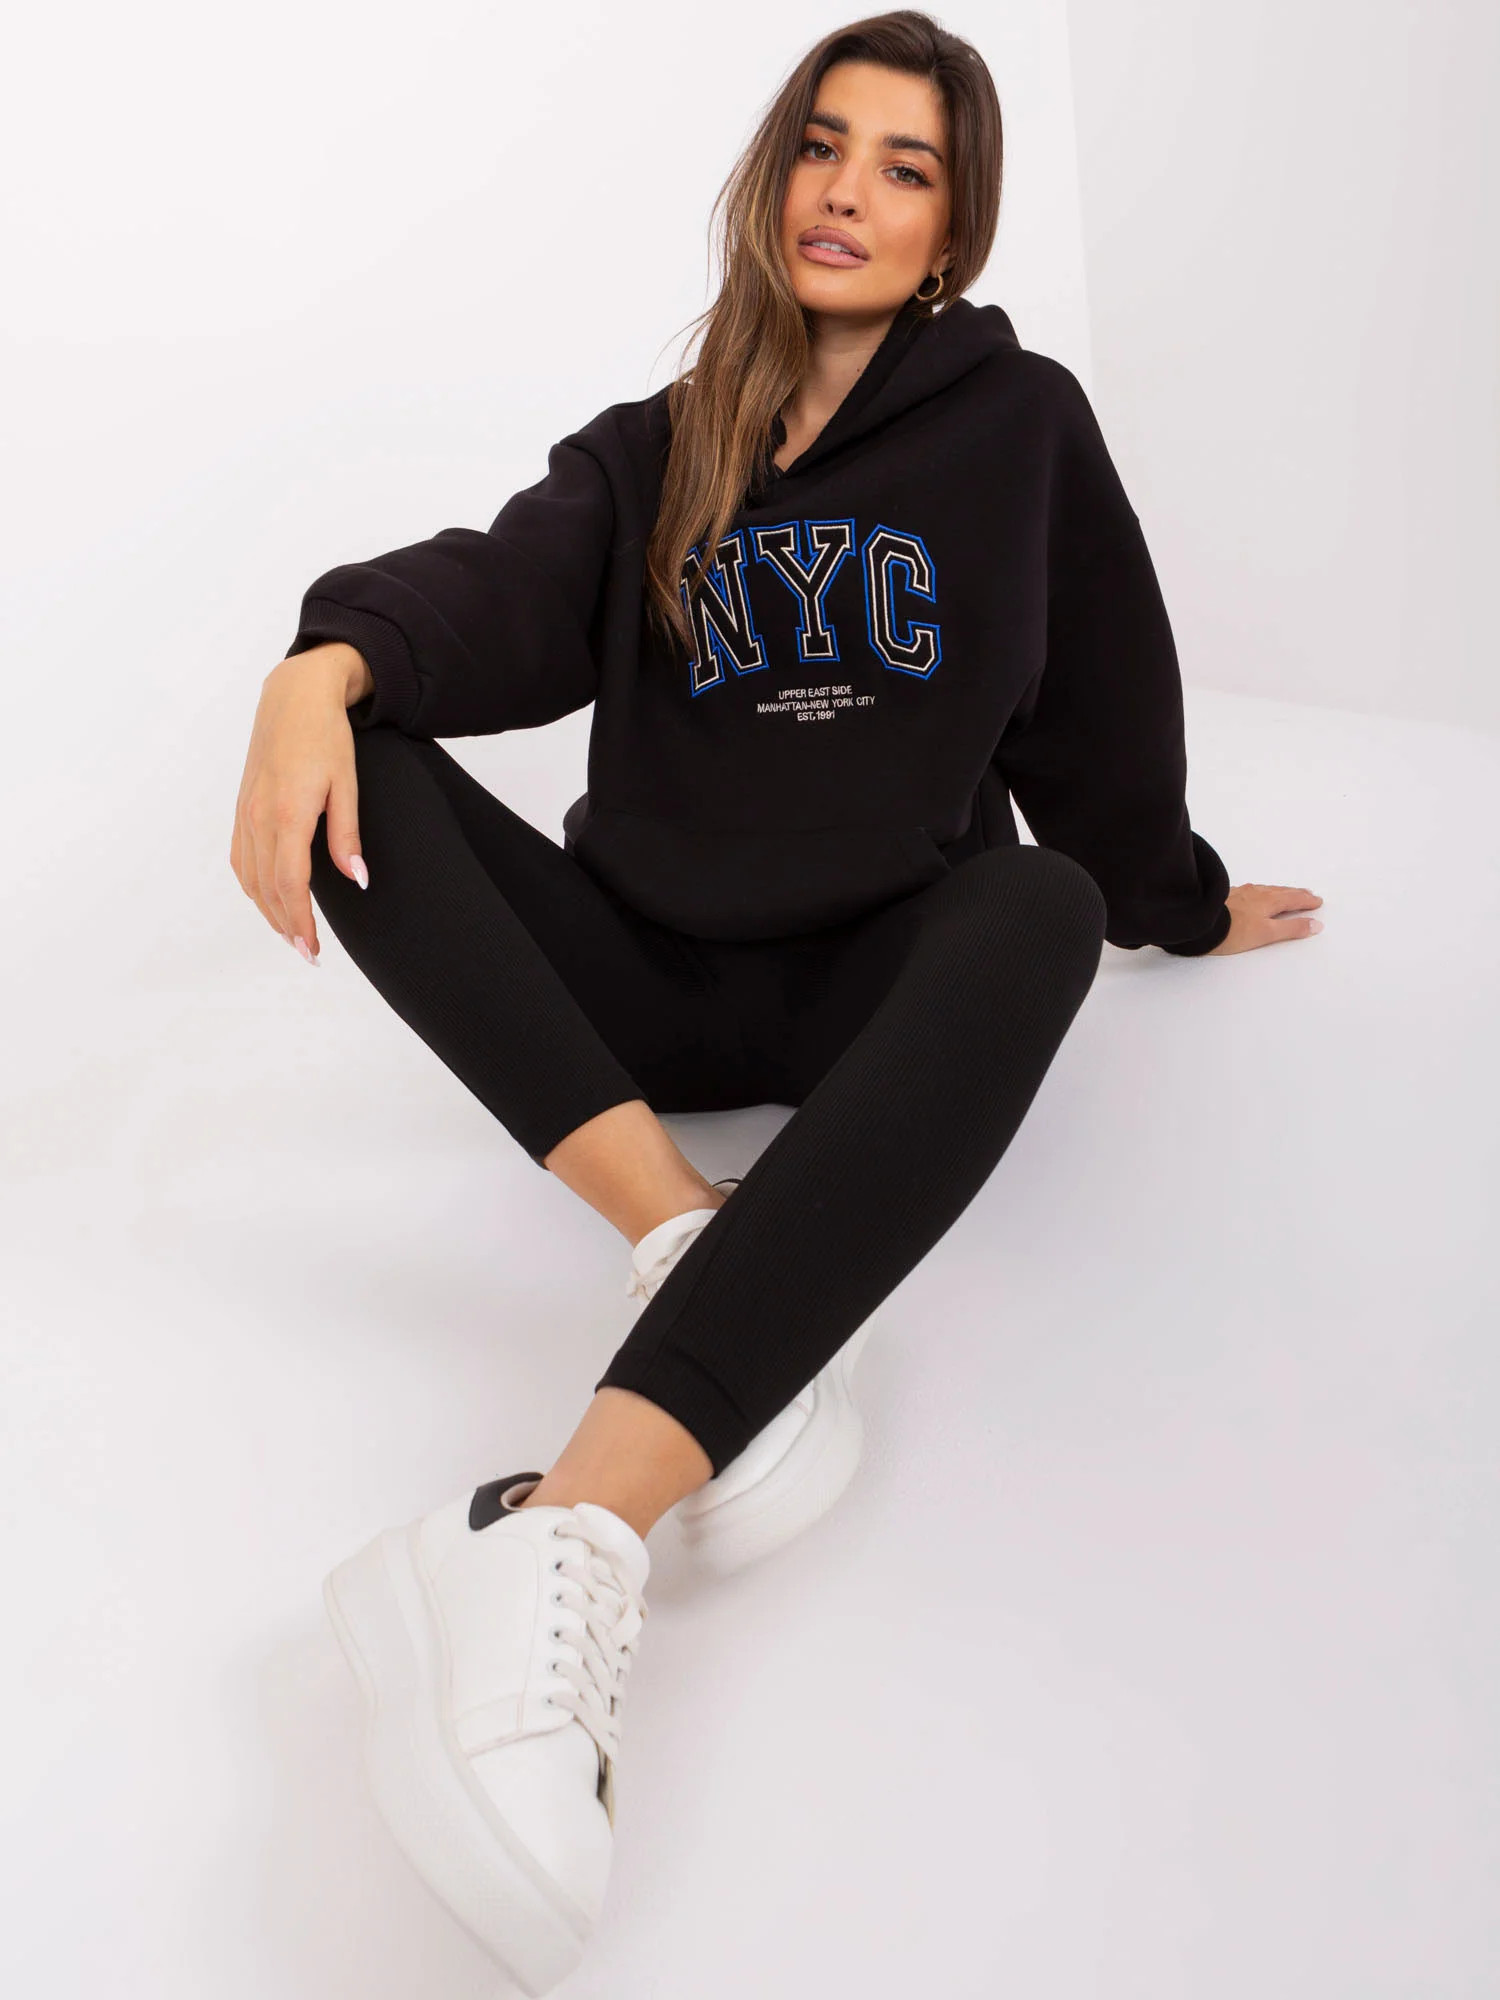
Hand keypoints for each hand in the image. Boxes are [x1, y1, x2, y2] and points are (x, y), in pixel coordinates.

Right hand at [230, 645, 369, 962]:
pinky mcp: (241, 808)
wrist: (293, 697)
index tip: (314, 950)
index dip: (301, 922)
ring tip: (291, 934)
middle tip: (308, 953)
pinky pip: (241, 859)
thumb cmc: (327, 737)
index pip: (291, 884)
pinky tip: (269, 900)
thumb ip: (347, 836)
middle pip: (267, 889)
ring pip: (250, 878)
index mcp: (287, 812)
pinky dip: (253, 887)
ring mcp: (245, 813)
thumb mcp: (348, 785)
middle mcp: (258, 817)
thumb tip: (358, 880)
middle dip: (286, 926)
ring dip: (268, 911)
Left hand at [1206, 882, 1323, 954]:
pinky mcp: (1227, 897)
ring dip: (1279, 891)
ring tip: (1286, 893)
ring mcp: (1241, 893)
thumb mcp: (1266, 934)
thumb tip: (1315, 925)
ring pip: (1266, 890)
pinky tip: (1256, 894)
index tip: (1317, 901)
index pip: (1293, 900)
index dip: (1306, 901)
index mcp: (1268, 901)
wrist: (1199, 924)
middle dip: (1296, 893)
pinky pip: (1251, 891)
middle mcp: (1256, 893)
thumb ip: (1291, 929)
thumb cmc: (1233, 931)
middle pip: (1281, 892)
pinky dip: (1261, 892)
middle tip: (1307, 893)